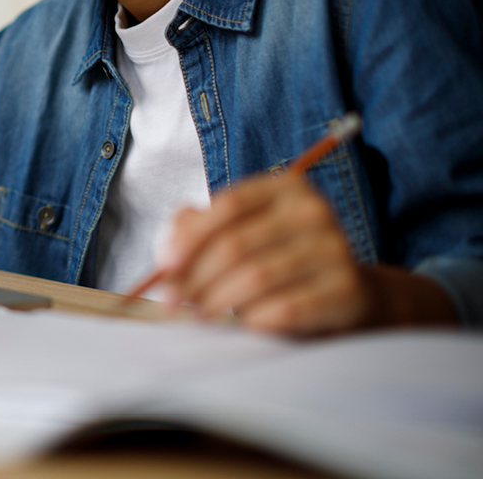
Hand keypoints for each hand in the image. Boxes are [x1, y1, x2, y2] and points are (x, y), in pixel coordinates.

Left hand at [152, 173, 453, 334]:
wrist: (343, 291)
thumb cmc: (277, 257)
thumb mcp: (240, 232)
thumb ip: (197, 230)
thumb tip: (167, 253)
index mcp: (285, 187)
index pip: (229, 206)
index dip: (191, 237)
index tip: (164, 266)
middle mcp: (314, 211)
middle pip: (238, 244)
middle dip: (195, 276)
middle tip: (171, 299)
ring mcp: (336, 249)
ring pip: (257, 278)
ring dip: (217, 300)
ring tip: (198, 313)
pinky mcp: (347, 290)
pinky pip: (286, 308)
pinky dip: (254, 319)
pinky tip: (242, 323)